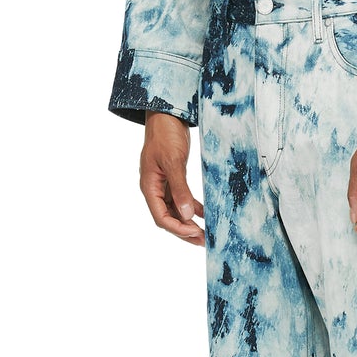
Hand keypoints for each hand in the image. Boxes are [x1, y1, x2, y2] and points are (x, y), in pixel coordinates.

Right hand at [139, 111, 204, 243]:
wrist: (166, 115)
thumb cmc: (165, 135)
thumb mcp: (173, 161)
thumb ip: (180, 188)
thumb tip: (186, 215)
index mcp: (149, 187)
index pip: (161, 217)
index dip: (177, 228)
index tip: (195, 233)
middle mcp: (154, 189)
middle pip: (168, 218)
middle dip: (185, 231)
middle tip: (204, 241)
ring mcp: (163, 184)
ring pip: (175, 210)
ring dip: (189, 222)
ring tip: (206, 233)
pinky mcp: (173, 178)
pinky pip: (182, 198)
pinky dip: (192, 207)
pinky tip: (205, 214)